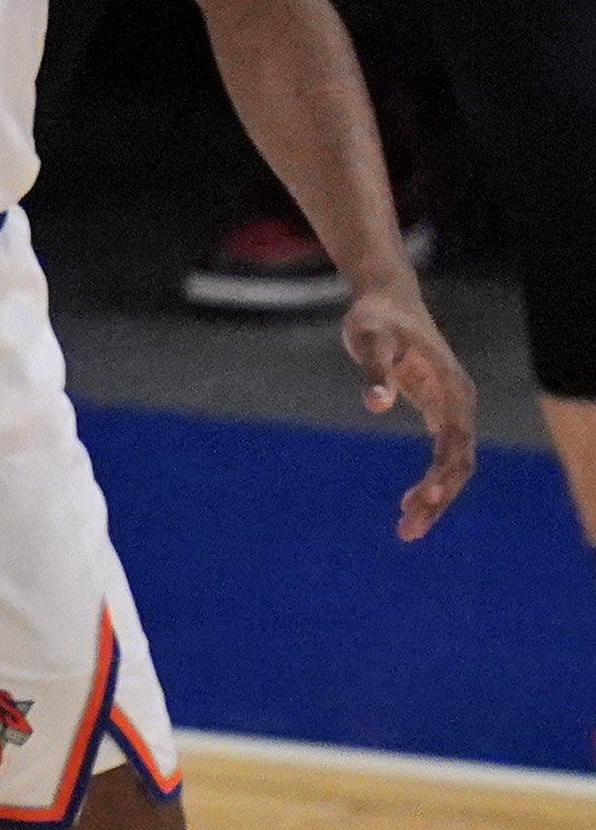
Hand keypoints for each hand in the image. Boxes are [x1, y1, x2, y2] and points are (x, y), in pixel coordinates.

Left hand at [340, 277, 478, 537]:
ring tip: (407, 528)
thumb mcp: (370, 338)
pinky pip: (443, 454)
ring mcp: (452, 408)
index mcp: (451, 387)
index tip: (424, 500)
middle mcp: (459, 402)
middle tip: (409, 530)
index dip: (442, 473)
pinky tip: (409, 502)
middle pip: (459, 462)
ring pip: (453, 463)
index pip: (455, 440)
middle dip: (438, 498)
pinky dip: (431, 480)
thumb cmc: (377, 317)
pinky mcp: (438, 410)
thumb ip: (374, 370)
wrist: (387, 299)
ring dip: (436, 497)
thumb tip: (375, 404)